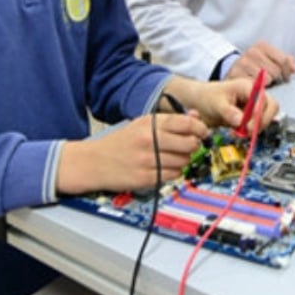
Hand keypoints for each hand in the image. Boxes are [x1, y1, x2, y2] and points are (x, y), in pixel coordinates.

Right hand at [56, 113, 206, 193]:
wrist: (92, 162)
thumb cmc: (118, 143)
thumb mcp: (140, 124)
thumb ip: (168, 120)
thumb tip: (195, 116)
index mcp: (149, 124)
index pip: (185, 122)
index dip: (200, 127)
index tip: (202, 131)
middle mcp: (149, 140)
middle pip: (189, 143)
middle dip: (194, 145)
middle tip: (190, 146)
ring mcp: (148, 160)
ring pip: (183, 161)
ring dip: (184, 160)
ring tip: (174, 157)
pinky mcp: (146, 178)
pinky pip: (173, 175)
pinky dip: (174, 172)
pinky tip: (165, 168)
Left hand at [163, 76, 279, 136]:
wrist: (200, 102)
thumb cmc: (207, 96)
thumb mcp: (216, 103)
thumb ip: (228, 112)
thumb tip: (241, 121)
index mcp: (247, 86)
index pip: (262, 98)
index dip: (259, 112)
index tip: (249, 125)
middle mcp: (253, 95)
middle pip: (271, 107)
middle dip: (262, 121)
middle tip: (249, 131)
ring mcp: (253, 105)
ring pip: (266, 117)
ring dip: (257, 127)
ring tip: (240, 132)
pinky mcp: (250, 116)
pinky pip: (258, 124)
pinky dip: (251, 131)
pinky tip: (237, 132)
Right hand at [226, 41, 294, 85]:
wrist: (234, 69)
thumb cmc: (256, 65)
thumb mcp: (271, 59)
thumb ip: (285, 61)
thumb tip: (294, 68)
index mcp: (262, 45)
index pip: (283, 60)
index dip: (287, 71)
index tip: (285, 77)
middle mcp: (252, 52)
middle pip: (276, 71)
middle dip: (275, 78)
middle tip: (270, 79)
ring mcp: (243, 63)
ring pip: (267, 79)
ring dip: (266, 84)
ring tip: (262, 82)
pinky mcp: (236, 75)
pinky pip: (255, 85)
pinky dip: (257, 88)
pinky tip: (254, 85)